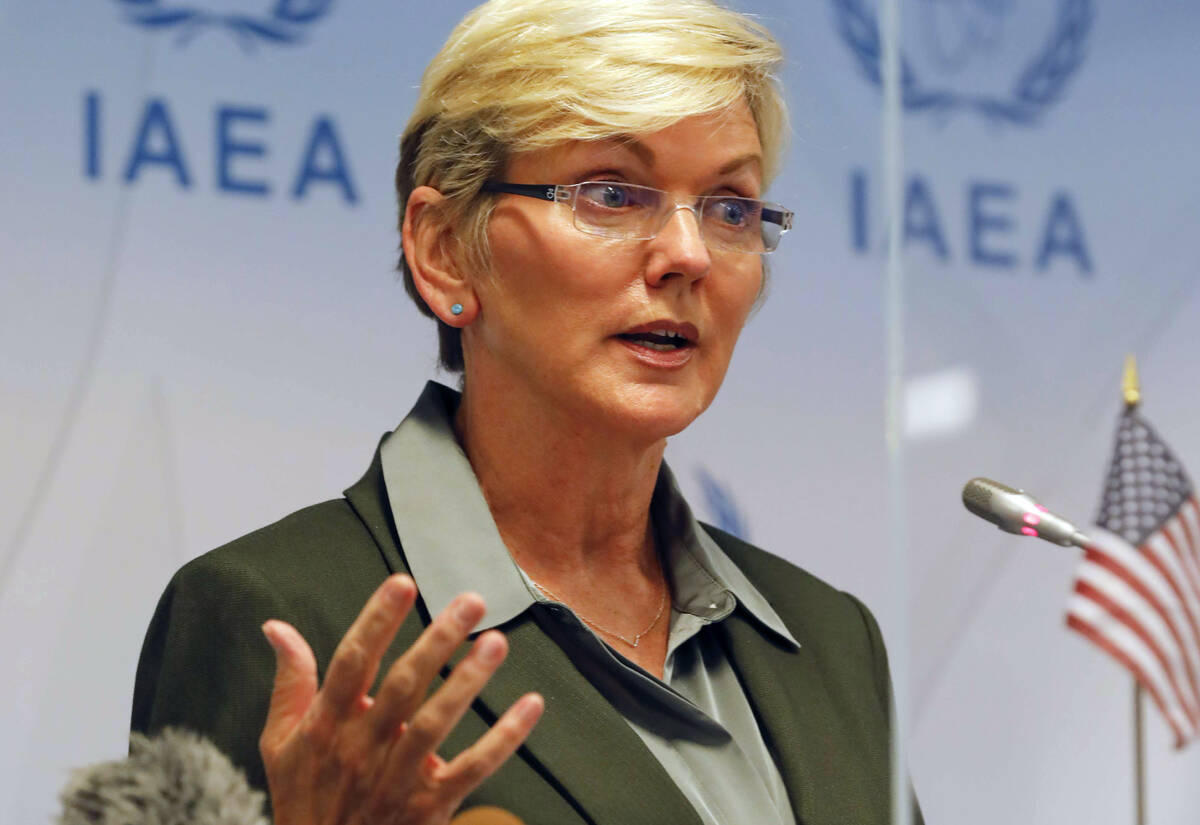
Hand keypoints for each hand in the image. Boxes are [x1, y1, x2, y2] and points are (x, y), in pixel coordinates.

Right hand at [259, 574, 543, 824]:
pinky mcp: (427, 807)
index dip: (377, 621)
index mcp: (325, 725)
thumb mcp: (279, 744)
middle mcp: (360, 748)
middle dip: (437, 639)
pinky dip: (504, 738)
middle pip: (403, 685)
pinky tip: (530, 705)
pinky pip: (472, 769)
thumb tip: (277, 628)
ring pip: (436, 723)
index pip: (352, 661)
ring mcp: (395, 779)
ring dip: (468, 681)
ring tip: (496, 641)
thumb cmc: (304, 799)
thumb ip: (288, 682)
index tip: (403, 584)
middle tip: (472, 600)